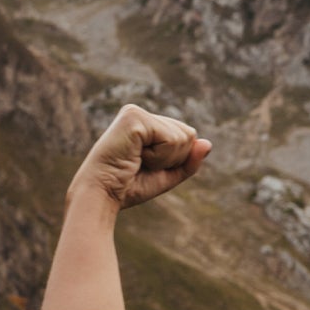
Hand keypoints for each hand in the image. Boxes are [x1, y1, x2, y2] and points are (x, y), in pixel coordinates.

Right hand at [72, 103, 211, 209]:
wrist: (102, 196)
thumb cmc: (129, 187)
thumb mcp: (166, 176)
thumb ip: (189, 161)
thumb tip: (208, 143)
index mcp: (147, 124)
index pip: (186, 136)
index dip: (175, 160)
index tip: (146, 167)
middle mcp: (141, 114)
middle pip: (189, 134)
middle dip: (173, 159)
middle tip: (142, 165)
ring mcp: (136, 112)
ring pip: (183, 137)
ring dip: (164, 159)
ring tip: (137, 161)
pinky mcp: (134, 117)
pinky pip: (171, 139)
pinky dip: (159, 157)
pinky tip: (135, 156)